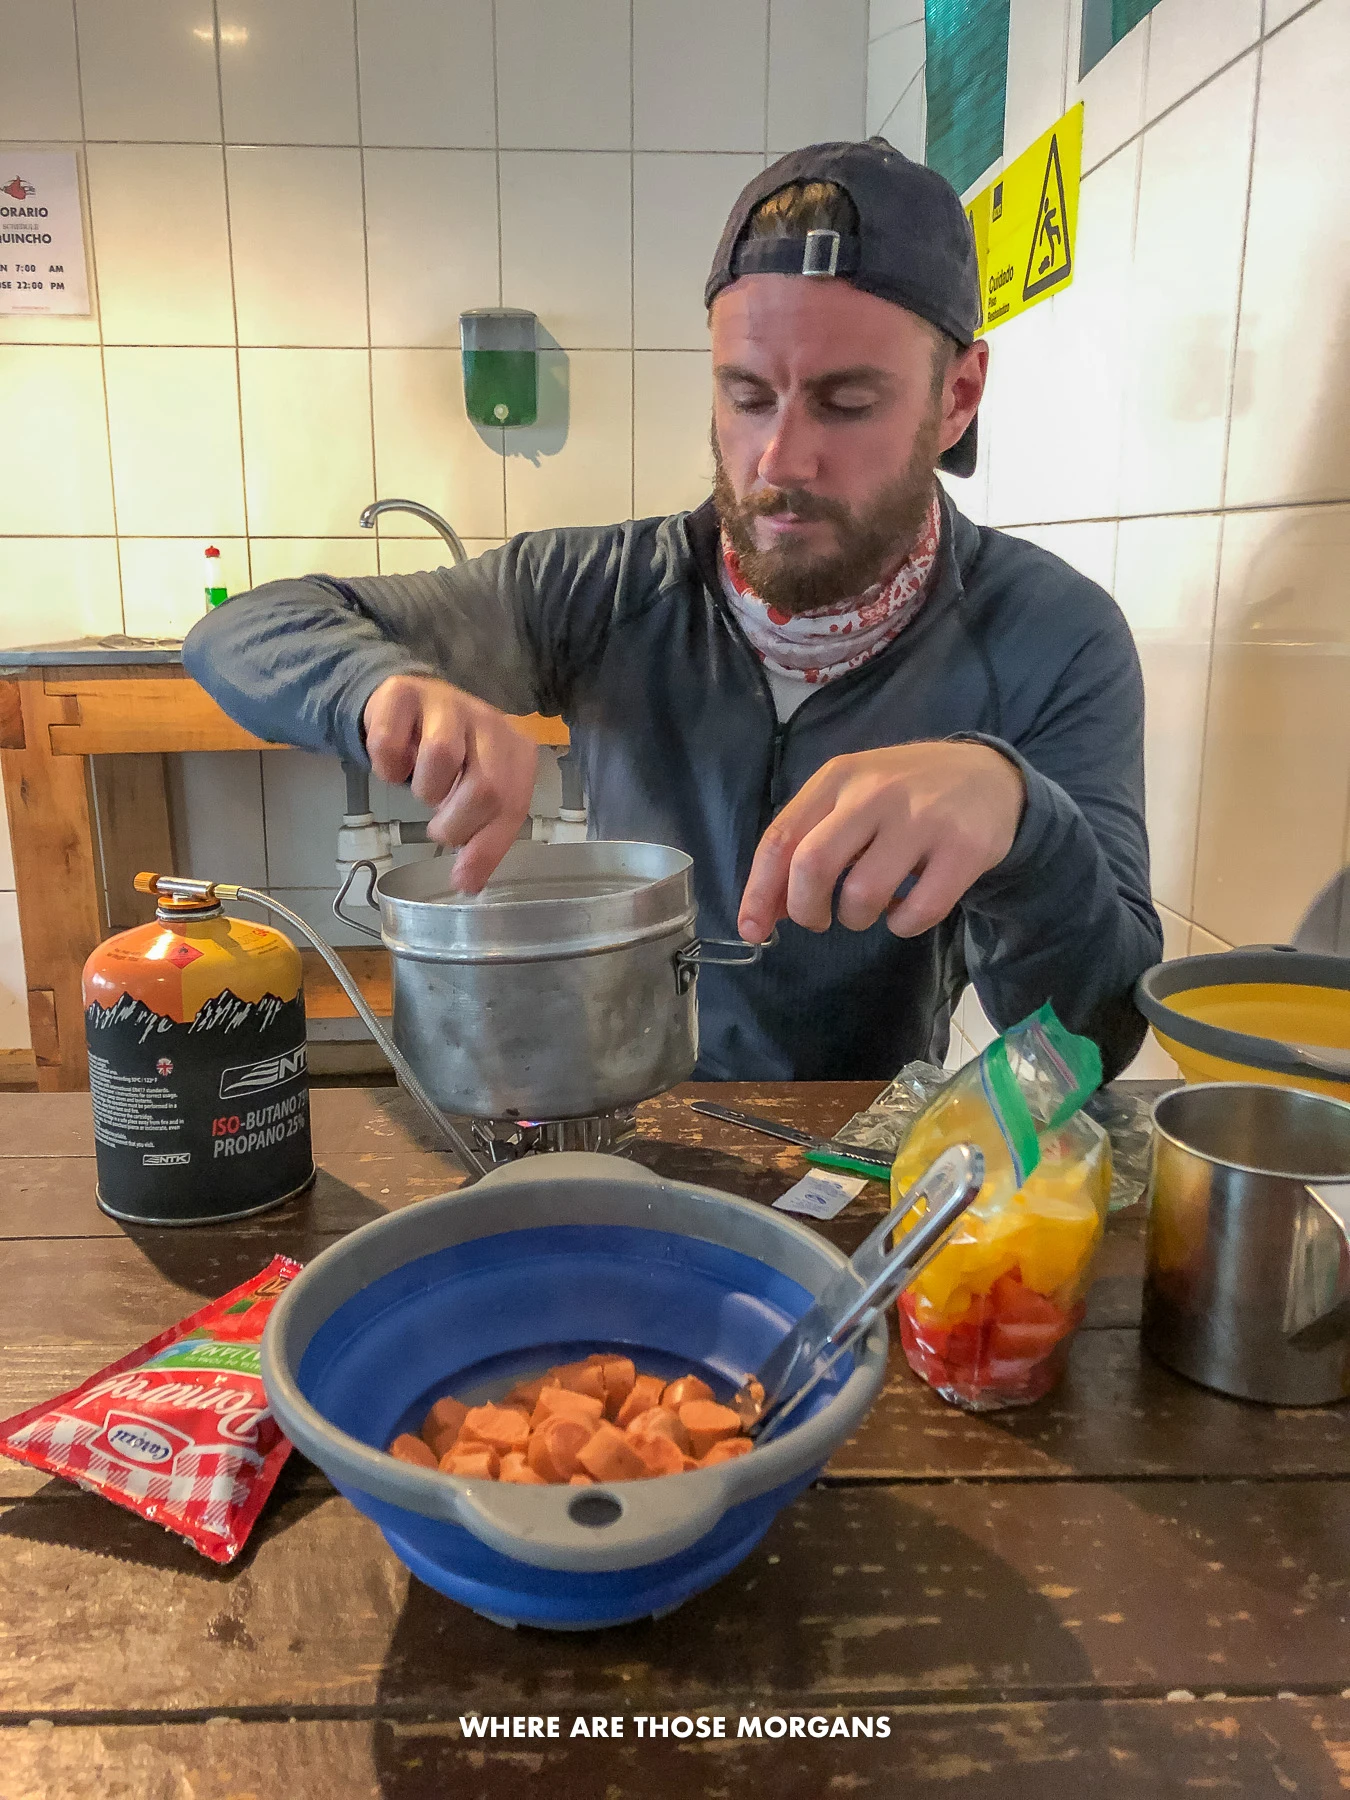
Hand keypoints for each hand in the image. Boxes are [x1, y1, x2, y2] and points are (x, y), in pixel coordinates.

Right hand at [362, 674, 537, 891]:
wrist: (410, 705)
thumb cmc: (453, 759)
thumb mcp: (475, 796)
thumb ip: (481, 836)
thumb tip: (467, 883)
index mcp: (516, 751)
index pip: (513, 805)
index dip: (487, 847)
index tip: (463, 879)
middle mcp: (489, 721)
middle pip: (485, 786)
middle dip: (455, 823)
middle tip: (441, 829)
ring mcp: (447, 702)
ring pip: (441, 757)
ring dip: (425, 789)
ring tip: (424, 787)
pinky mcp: (404, 693)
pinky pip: (390, 743)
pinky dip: (388, 767)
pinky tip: (396, 763)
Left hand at [738, 741, 1025, 942]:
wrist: (988, 776)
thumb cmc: (903, 795)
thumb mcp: (850, 798)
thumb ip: (806, 844)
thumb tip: (765, 911)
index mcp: (838, 777)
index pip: (781, 838)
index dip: (759, 892)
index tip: (753, 929)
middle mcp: (876, 792)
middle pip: (812, 866)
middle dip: (805, 909)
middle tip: (818, 921)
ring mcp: (923, 819)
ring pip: (863, 894)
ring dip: (856, 919)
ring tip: (869, 907)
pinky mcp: (964, 848)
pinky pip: (918, 912)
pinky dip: (902, 925)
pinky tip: (906, 910)